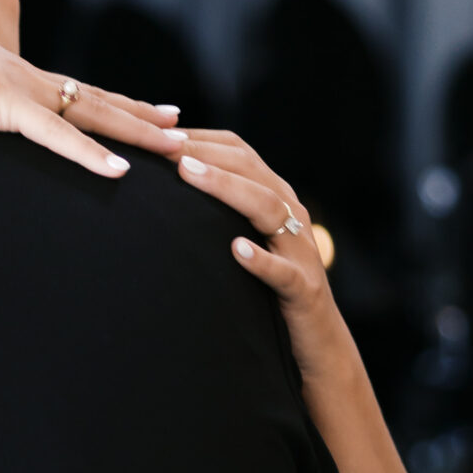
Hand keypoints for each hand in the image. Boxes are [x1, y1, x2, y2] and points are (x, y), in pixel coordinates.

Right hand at [0, 0, 180, 175]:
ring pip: (93, 114)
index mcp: (13, 74)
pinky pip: (58, 137)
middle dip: (140, 116)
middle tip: (180, 126)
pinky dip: (90, 154)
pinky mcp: (5, 107)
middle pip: (97, 100)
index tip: (143, 108)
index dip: (111, 101)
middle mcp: (27, 78)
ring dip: (135, 132)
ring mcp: (20, 91)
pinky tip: (120, 171)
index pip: (73, 91)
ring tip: (174, 145)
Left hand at [162, 129, 355, 383]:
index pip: (240, 152)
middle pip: (251, 170)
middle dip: (206, 153)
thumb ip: (218, 210)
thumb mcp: (245, 238)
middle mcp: (291, 214)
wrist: (315, 341)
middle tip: (163, 146)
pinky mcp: (303, 288)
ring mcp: (300, 250)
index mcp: (276, 197)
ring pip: (266, 207)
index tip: (157, 131)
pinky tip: (236, 250)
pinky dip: (260, 260)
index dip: (200, 137)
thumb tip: (166, 183)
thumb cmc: (268, 286)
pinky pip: (282, 271)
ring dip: (227, 188)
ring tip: (189, 174)